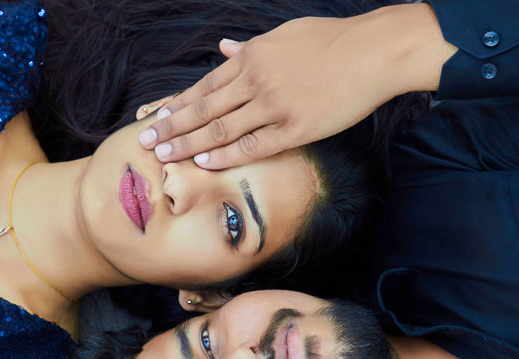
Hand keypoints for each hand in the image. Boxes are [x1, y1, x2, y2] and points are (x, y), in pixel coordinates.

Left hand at [137, 5, 454, 168]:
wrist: (373, 52)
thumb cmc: (331, 40)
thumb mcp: (284, 35)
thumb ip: (251, 46)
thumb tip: (225, 47)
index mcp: (252, 58)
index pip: (204, 86)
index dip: (178, 104)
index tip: (157, 118)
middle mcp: (256, 81)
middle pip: (204, 109)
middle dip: (172, 126)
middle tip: (146, 142)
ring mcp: (274, 106)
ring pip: (221, 129)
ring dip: (189, 144)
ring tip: (165, 156)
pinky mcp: (295, 128)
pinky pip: (253, 146)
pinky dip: (227, 156)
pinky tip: (205, 164)